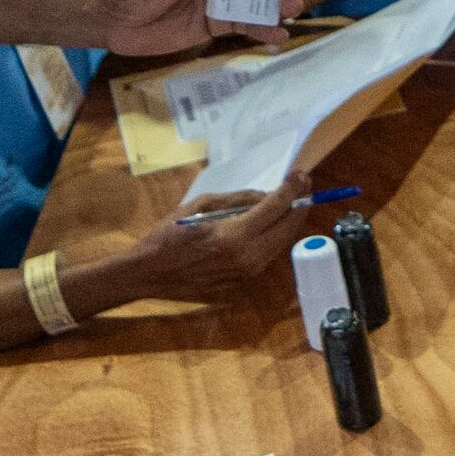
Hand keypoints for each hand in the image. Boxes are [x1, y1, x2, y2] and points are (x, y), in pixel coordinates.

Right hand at [101, 182, 317, 308]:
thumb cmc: (169, 234)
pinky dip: (276, 235)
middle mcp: (248, 257)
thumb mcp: (200, 206)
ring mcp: (248, 272)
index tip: (301, 175)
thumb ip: (237, 200)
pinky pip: (269, 253)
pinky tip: (274, 221)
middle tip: (303, 185)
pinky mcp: (245, 281)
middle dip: (299, 204)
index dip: (292, 189)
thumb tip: (266, 196)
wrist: (150, 273)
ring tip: (292, 200)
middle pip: (288, 228)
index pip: (276, 208)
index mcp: (235, 236)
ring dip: (291, 221)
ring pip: (282, 243)